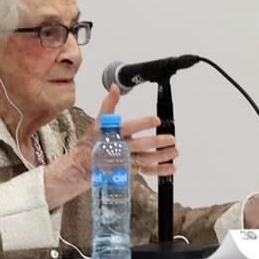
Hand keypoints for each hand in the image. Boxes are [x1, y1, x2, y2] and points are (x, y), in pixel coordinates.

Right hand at [45, 84, 178, 208]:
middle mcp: (120, 148)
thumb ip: (109, 104)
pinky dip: (160, 170)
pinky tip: (172, 166)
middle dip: (156, 142)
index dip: (142, 123)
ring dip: (161, 156)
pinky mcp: (130, 170)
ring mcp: (125, 161)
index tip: (157, 120)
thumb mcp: (98, 121)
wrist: (83, 164)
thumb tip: (114, 87)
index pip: (128, 127)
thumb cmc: (93, 140)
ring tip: (175, 151)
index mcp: (112, 134)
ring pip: (145, 159)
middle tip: (171, 139)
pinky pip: (146, 171)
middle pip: (139, 145)